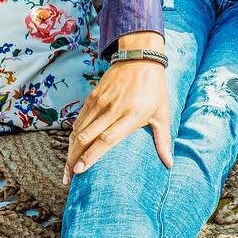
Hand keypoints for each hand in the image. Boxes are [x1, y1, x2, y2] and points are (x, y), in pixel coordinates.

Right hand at [65, 50, 170, 185]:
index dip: (91, 155)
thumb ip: (163, 140)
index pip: (106, 139)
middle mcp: (113, 109)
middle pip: (87, 137)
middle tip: (69, 179)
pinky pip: (79, 120)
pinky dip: (73, 136)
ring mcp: (100, 102)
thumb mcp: (163, 113)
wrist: (140, 58)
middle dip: (74, 160)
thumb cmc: (155, 89)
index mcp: (131, 115)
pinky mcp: (92, 96)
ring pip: (79, 130)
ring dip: (70, 151)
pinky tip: (71, 149)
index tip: (80, 171)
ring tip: (67, 170)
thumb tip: (169, 164)